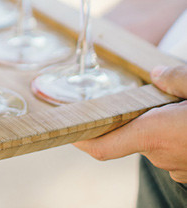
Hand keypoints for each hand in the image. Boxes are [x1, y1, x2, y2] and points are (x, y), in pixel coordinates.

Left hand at [74, 65, 186, 182]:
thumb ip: (174, 79)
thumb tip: (156, 74)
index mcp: (153, 133)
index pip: (103, 146)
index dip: (82, 140)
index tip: (67, 129)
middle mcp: (160, 155)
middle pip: (131, 133)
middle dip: (134, 115)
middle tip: (147, 94)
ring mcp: (176, 168)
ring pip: (155, 141)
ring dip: (158, 125)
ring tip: (176, 105)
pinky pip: (171, 149)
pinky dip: (173, 135)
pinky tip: (185, 121)